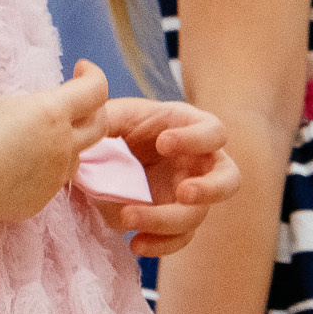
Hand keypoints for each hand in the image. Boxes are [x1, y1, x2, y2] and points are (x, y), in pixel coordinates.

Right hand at [0, 57, 108, 226]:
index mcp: (51, 113)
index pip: (95, 90)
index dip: (93, 75)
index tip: (79, 69)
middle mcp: (62, 146)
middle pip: (100, 125)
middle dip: (93, 109)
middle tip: (73, 101)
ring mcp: (54, 177)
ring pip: (78, 156)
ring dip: (70, 142)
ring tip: (43, 136)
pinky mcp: (41, 201)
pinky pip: (54, 181)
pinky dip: (47, 169)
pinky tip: (22, 166)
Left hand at [93, 96, 241, 255]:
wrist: (106, 162)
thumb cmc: (118, 129)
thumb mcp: (110, 117)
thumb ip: (102, 108)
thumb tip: (84, 69)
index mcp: (190, 128)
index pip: (213, 131)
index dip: (195, 139)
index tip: (162, 143)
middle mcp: (199, 163)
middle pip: (229, 179)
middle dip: (210, 188)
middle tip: (183, 192)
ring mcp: (191, 194)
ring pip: (198, 215)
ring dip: (167, 220)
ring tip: (129, 218)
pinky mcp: (176, 220)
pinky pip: (179, 239)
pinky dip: (161, 245)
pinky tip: (135, 243)